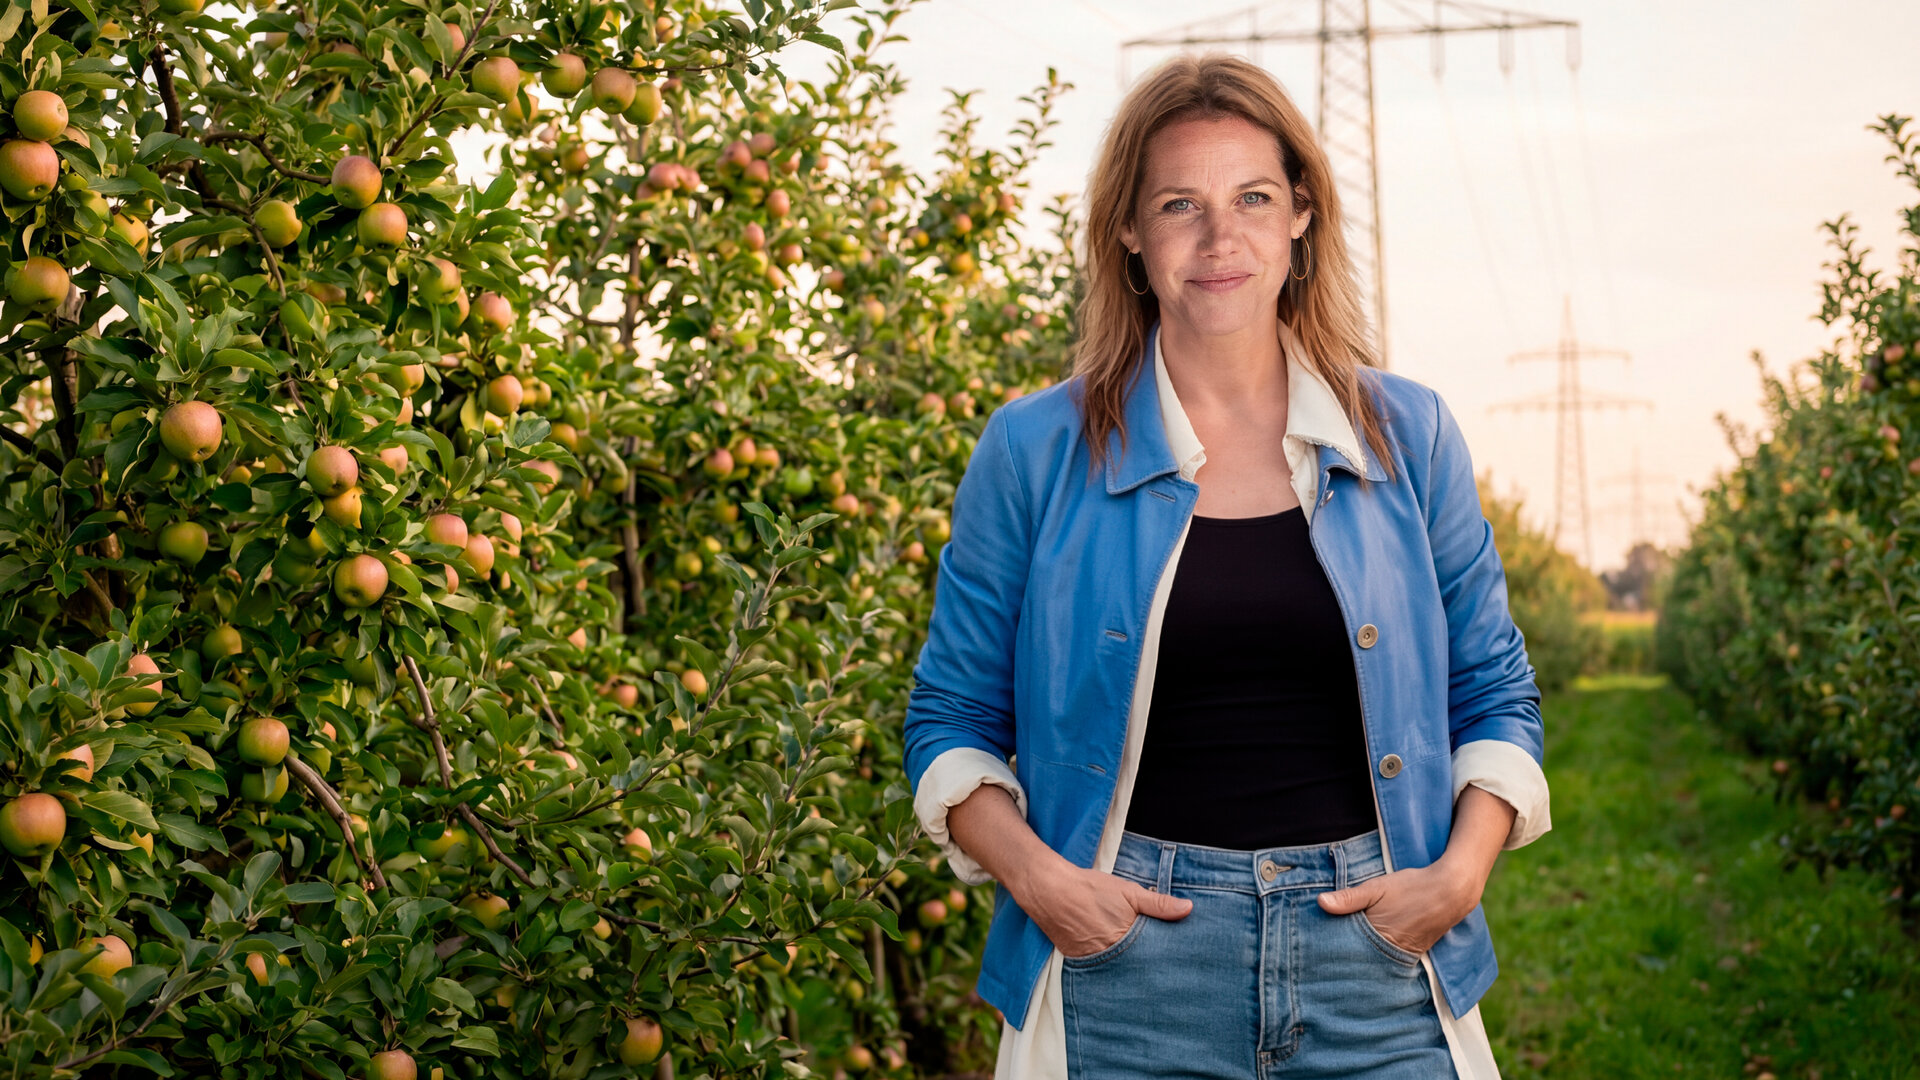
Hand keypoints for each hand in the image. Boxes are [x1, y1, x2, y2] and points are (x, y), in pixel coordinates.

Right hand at [1017, 862, 1192, 958]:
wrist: (1049, 889)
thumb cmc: (1090, 890)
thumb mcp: (1129, 892)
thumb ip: (1158, 904)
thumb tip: (1188, 909)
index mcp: (1125, 943)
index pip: (1152, 959)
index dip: (1163, 958)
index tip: (1176, 960)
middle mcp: (1108, 958)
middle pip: (1134, 968)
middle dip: (1146, 966)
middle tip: (1161, 967)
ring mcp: (1090, 962)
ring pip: (1116, 969)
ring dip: (1126, 966)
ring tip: (1138, 964)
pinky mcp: (1076, 961)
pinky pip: (1097, 967)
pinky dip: (1106, 963)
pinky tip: (1113, 956)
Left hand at [1315, 860, 1479, 955]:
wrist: (1451, 891)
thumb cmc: (1412, 887)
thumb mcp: (1377, 887)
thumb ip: (1349, 898)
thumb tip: (1320, 903)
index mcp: (1378, 937)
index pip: (1347, 950)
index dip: (1332, 949)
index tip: (1316, 950)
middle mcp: (1391, 952)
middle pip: (1360, 960)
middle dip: (1345, 958)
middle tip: (1324, 957)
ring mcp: (1404, 955)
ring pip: (1375, 960)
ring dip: (1362, 957)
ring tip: (1343, 956)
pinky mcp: (1414, 953)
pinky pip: (1390, 959)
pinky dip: (1378, 955)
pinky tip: (1368, 951)